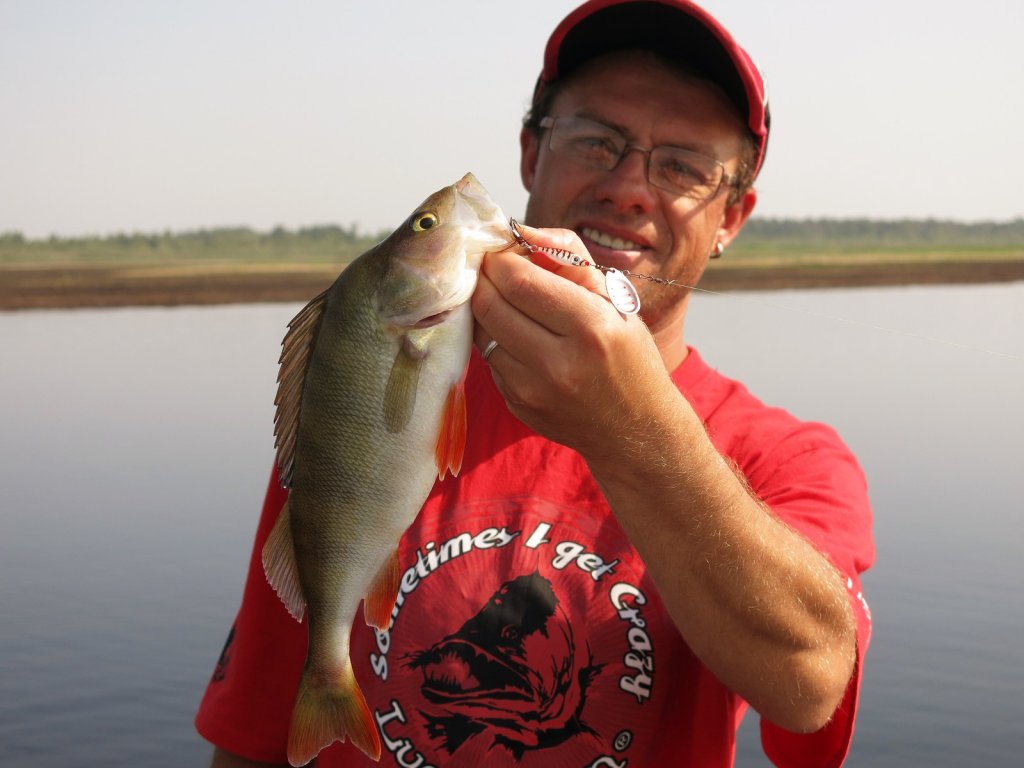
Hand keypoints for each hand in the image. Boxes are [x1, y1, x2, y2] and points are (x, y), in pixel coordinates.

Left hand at [471, 225, 671, 462]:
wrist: (635, 428)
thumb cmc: (629, 354)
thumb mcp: (615, 298)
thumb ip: (569, 255)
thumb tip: (523, 230)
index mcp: (590, 327)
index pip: (518, 280)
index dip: (501, 258)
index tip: (505, 252)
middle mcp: (558, 363)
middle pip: (489, 304)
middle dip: (486, 279)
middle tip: (497, 271)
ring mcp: (532, 390)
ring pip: (481, 331)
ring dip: (487, 309)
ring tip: (509, 302)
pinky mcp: (517, 405)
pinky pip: (489, 359)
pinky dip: (497, 340)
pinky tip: (521, 338)